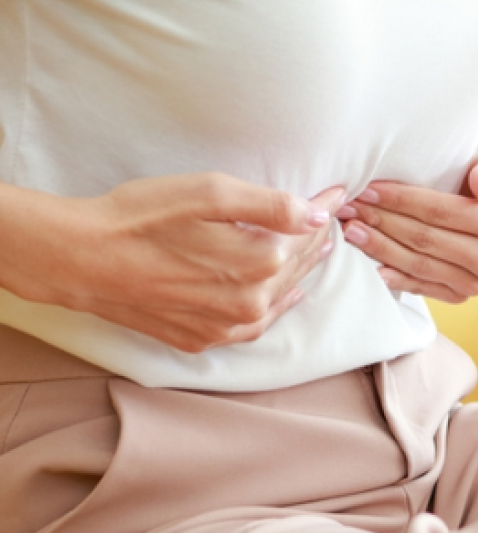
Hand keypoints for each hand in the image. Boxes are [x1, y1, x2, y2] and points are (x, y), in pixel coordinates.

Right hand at [0, 174, 344, 351]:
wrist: (84, 260)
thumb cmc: (143, 217)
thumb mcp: (209, 193)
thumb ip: (271, 206)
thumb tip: (318, 215)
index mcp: (259, 265)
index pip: (307, 236)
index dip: (324, 211)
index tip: (338, 193)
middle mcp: (250, 304)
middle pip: (296, 269)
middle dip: (316, 242)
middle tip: (329, 222)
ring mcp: (225, 327)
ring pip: (278, 299)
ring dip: (298, 275)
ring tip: (313, 254)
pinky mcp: (202, 339)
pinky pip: (251, 326)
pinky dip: (271, 308)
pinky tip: (280, 297)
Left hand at [338, 142, 477, 302]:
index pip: (439, 211)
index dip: (400, 200)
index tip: (367, 188)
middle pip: (424, 239)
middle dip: (381, 222)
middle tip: (348, 209)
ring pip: (418, 265)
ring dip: (379, 248)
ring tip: (350, 230)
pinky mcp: (461, 296)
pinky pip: (421, 287)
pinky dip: (394, 277)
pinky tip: (371, 267)